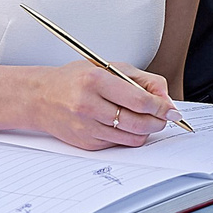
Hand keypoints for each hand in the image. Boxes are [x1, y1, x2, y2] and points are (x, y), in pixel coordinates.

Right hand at [28, 62, 177, 149]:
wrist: (40, 97)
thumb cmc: (75, 79)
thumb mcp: (107, 67)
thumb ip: (140, 79)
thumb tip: (165, 97)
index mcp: (95, 81)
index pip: (139, 100)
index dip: (162, 107)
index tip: (172, 109)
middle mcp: (89, 105)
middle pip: (139, 122)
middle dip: (159, 121)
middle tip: (165, 117)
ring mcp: (86, 127)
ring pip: (132, 138)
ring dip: (147, 131)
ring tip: (147, 120)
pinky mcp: (86, 143)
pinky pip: (119, 144)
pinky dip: (129, 136)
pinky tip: (125, 125)